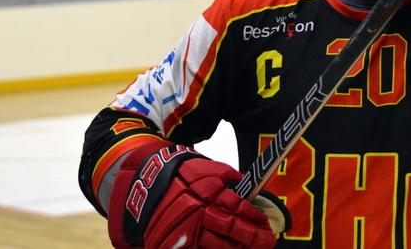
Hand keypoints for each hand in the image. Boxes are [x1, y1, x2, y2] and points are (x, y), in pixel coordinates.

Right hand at [107, 143, 288, 247]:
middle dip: (253, 239)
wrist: (143, 183)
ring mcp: (184, 232)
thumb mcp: (208, 169)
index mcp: (207, 192)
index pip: (239, 209)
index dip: (255, 219)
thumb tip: (250, 191)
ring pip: (218, 247)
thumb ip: (229, 180)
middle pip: (232, 231)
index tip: (267, 225)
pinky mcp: (171, 246)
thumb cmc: (181, 174)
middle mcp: (197, 213)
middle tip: (267, 243)